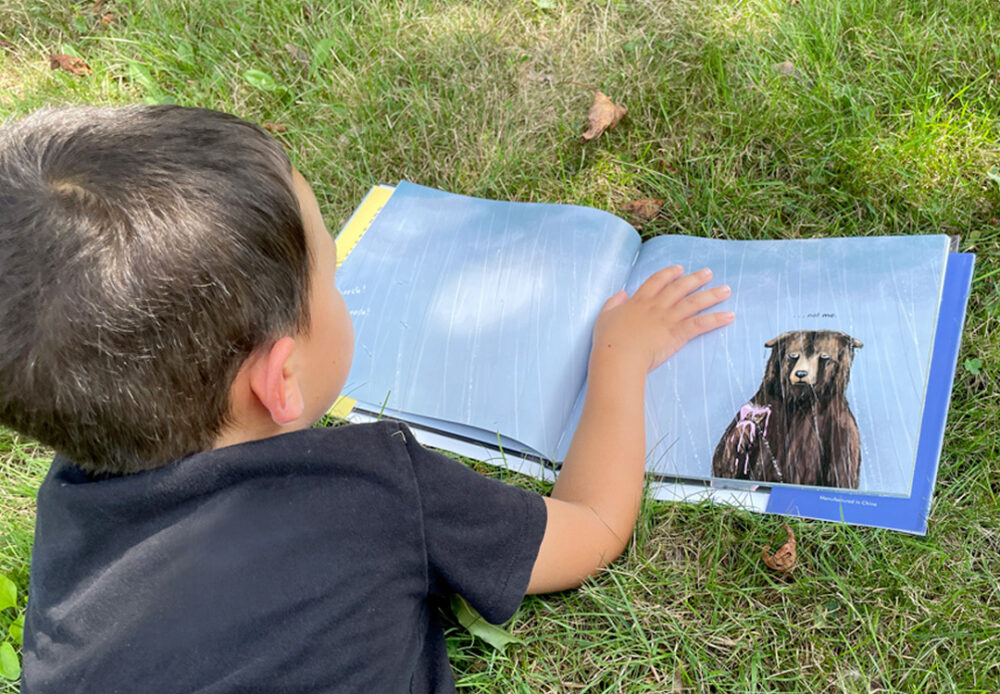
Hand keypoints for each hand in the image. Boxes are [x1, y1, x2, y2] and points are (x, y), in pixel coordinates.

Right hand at [591, 266, 733, 372]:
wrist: (618, 354)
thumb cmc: (608, 339)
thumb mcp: (605, 316)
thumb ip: (613, 303)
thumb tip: (621, 293)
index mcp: (639, 301)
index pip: (657, 281)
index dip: (669, 274)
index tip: (679, 269)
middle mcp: (656, 305)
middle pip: (680, 287)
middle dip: (695, 279)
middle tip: (708, 272)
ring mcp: (668, 318)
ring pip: (694, 302)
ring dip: (711, 295)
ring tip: (726, 290)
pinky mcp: (678, 333)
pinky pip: (701, 324)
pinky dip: (716, 319)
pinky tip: (729, 316)